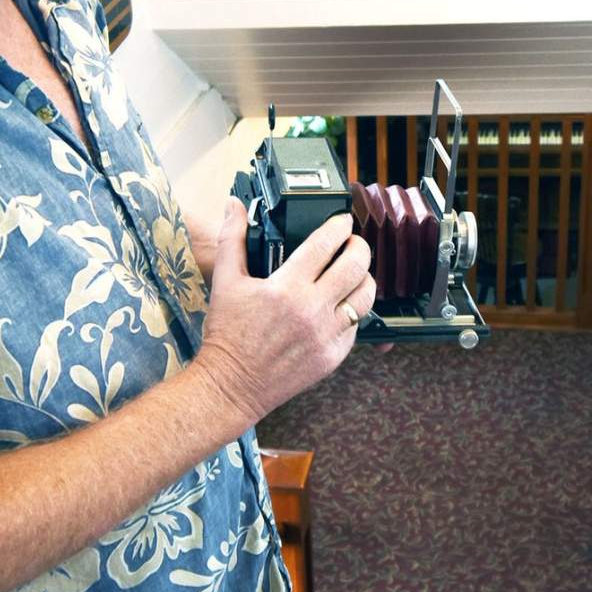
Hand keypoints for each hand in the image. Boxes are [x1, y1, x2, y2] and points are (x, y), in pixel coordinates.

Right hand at [194, 199, 375, 424]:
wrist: (231, 385)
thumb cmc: (227, 334)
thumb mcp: (226, 281)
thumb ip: (232, 238)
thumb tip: (233, 205)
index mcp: (287, 287)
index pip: (326, 244)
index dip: (339, 226)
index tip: (342, 221)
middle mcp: (311, 310)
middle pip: (356, 266)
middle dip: (359, 246)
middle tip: (352, 242)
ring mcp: (325, 335)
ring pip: (365, 297)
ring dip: (364, 278)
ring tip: (353, 272)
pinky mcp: (332, 356)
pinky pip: (356, 326)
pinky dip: (352, 311)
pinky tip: (340, 304)